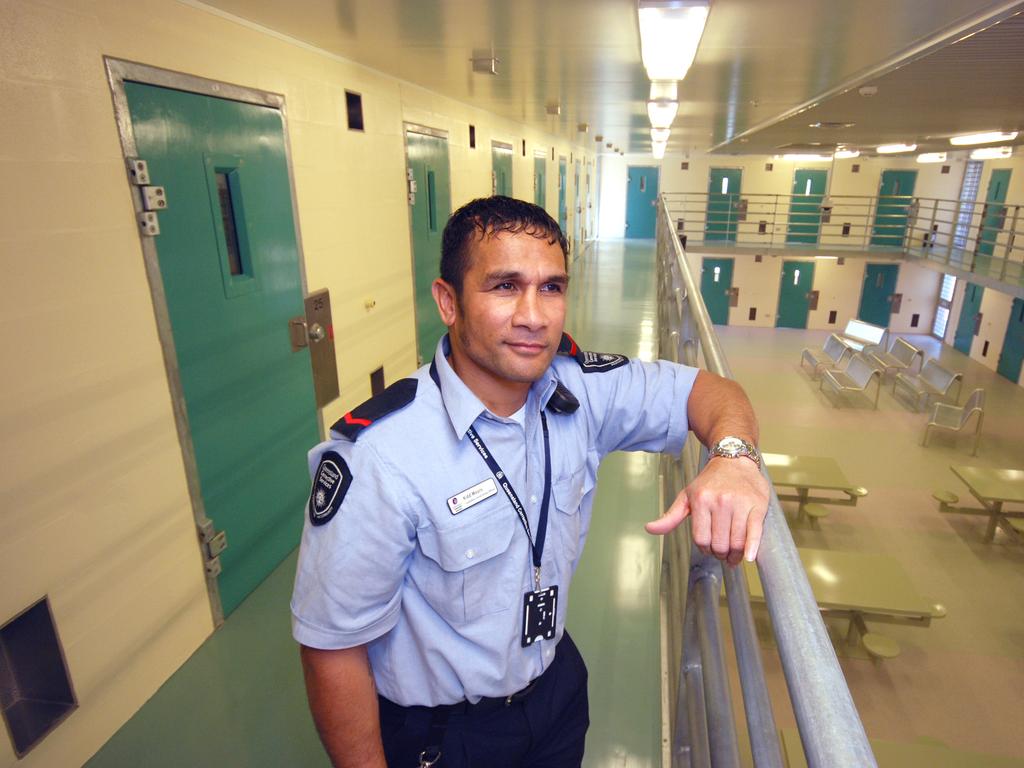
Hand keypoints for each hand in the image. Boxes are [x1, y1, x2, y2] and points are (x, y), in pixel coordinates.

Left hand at [645, 456, 769, 565]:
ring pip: (736, 542)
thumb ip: (671, 516)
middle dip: (720, 553)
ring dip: (735, 554)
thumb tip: (650, 529)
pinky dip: (751, 548)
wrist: (734, 460)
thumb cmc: (711, 481)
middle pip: (719, 543)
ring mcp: (739, 504)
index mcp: (701, 500)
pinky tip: (748, 557)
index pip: (701, 539)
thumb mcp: (687, 496)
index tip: (709, 548)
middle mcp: (720, 502)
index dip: (705, 548)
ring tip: (734, 554)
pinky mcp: (757, 506)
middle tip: (722, 552)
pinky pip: (754, 532)